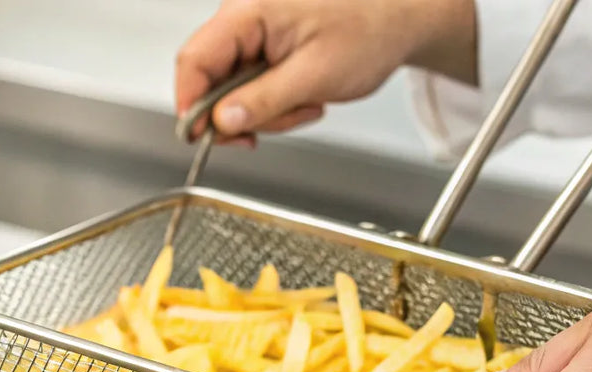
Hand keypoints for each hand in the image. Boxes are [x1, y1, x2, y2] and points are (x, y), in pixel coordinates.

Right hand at [175, 0, 478, 145]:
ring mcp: (255, 31)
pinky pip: (253, 83)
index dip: (190, 104)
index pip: (194, 61)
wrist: (400, 17)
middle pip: (211, 78)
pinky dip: (277, 100)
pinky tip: (305, 94)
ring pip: (233, 87)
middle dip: (242, 112)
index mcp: (249, 11)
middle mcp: (245, 16)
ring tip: (306, 101)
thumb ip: (263, 101)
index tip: (200, 137)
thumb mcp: (314, 76)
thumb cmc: (369, 29)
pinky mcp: (266, 44)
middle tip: (273, 125)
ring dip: (267, 109)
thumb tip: (222, 121)